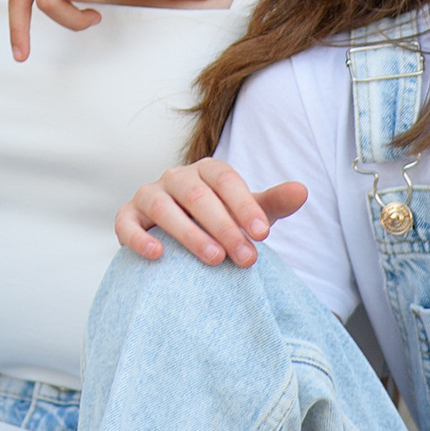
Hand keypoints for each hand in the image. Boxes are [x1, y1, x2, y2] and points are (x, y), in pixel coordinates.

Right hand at [117, 160, 308, 268]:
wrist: (182, 239)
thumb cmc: (221, 224)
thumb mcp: (248, 214)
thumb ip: (273, 204)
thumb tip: (303, 191)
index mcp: (208, 171)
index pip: (226, 180)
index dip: (244, 206)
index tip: (264, 235)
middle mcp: (177, 177)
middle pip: (198, 195)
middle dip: (224, 227)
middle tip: (246, 259)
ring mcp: (149, 194)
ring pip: (163, 207)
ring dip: (189, 233)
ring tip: (214, 259)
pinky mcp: (128, 216)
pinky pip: (126, 223)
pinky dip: (138, 237)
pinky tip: (158, 256)